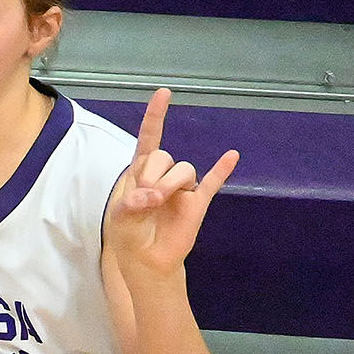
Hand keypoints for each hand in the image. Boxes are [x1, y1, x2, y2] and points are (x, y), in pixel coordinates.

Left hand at [107, 89, 238, 276]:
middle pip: (164, 155)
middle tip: (145, 198)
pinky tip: (232, 156)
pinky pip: (213, 182)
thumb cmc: (129, 234)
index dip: (156, 115)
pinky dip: (222, 169)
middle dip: (152, 174)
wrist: (147, 261)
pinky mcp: (197, 203)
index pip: (149, 137)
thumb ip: (132, 204)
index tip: (163, 92)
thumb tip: (152, 197)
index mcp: (140, 171)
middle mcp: (163, 174)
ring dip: (170, 182)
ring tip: (159, 202)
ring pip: (184, 169)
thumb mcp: (120, 218)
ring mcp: (182, 188)